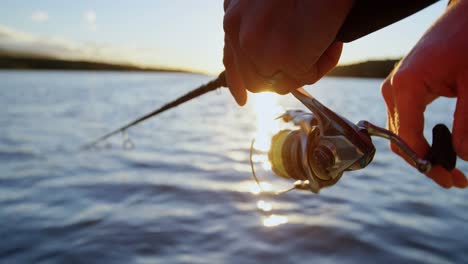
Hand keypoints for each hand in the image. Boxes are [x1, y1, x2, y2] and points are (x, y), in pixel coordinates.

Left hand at [223, 0, 353, 104]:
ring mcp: (254, 43)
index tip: (242, 99)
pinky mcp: (280, 54)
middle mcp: (235, 27)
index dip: (237, 81)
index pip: (231, 57)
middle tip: (307, 60)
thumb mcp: (269, 5)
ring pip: (279, 84)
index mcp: (233, 14)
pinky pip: (304, 78)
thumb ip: (260, 29)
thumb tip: (273, 62)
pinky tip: (332, 43)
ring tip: (323, 43)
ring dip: (304, 70)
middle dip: (281, 77)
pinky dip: (322, 64)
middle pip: (254, 79)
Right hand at [381, 0, 467, 187]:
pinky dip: (420, 137)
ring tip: (451, 167)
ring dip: (422, 152)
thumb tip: (463, 158)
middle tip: (455, 180)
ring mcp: (394, 88)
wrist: (466, 13)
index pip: (406, 139)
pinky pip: (405, 121)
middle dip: (424, 163)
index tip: (450, 180)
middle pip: (399, 140)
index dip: (427, 165)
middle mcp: (392, 89)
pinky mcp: (402, 87)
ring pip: (400, 133)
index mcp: (405, 86)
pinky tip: (440, 145)